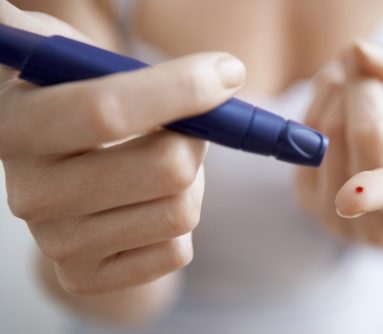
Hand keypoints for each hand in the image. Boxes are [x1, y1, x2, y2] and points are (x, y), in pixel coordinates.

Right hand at [0, 2, 245, 293]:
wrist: (56, 171)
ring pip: (180, 212)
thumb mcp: (85, 65)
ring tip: (160, 166)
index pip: (108, 110)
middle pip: (167, 169)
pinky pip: (175, 252)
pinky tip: (150, 203)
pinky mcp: (84, 277)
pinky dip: (177, 222)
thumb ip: (132, 63)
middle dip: (197, 138)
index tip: (227, 73)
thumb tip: (225, 75)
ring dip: (190, 182)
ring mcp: (55, 242)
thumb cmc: (80, 105)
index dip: (181, 90)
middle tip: (192, 126)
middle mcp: (29, 192)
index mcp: (19, 124)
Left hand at [296, 40, 382, 246]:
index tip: (348, 200)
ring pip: (325, 127)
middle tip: (376, 71)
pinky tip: (338, 105)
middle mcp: (378, 224)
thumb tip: (359, 50)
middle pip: (359, 135)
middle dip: (367, 86)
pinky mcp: (305, 200)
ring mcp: (336, 217)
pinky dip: (320, 103)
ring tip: (360, 91)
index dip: (376, 190)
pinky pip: (301, 132)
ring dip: (341, 89)